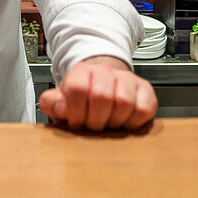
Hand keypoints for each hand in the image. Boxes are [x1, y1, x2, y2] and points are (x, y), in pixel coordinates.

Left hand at [38, 56, 156, 131]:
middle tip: (93, 126)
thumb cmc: (81, 99)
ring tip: (108, 125)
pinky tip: (124, 123)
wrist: (104, 87)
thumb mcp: (60, 100)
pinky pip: (143, 109)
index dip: (76, 112)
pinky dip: (133, 123)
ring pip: (124, 102)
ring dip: (114, 122)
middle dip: (95, 120)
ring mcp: (127, 79)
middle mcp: (105, 71)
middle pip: (102, 96)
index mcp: (81, 72)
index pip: (78, 88)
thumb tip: (60, 108)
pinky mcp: (145, 90)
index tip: (76, 122)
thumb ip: (52, 103)